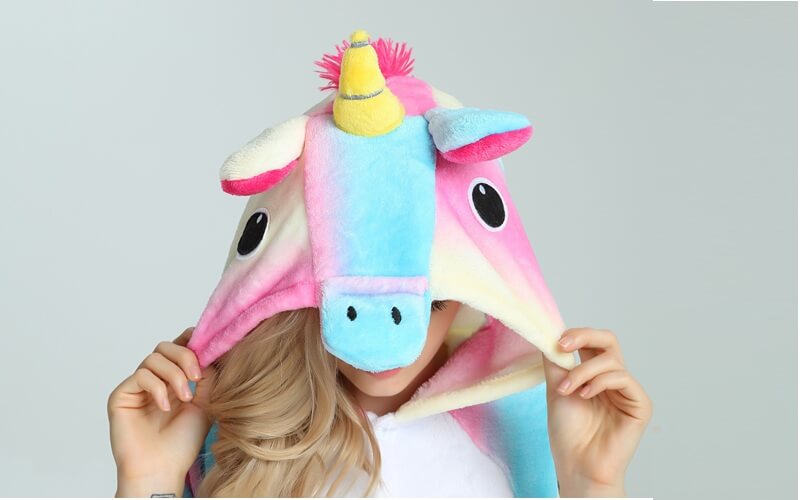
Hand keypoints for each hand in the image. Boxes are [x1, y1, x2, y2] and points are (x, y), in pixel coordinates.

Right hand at [107, 327, 215, 495]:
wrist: (163, 469)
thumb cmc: (182, 442)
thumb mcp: (205, 402)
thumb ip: (208, 375)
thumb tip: (212, 350)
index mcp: (173, 380)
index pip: (178, 348)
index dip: (191, 341)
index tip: (207, 344)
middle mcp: (154, 380)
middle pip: (165, 347)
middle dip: (185, 356)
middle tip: (197, 376)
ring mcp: (137, 387)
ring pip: (154, 358)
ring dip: (174, 375)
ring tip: (186, 398)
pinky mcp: (121, 396)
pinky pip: (140, 376)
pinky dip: (157, 388)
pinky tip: (165, 407)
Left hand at [542, 328, 652, 496]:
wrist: (576, 464)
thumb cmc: (568, 432)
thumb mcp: (556, 387)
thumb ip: (555, 361)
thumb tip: (548, 333)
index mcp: (594, 373)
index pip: (593, 342)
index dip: (577, 335)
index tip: (556, 341)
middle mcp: (613, 379)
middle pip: (608, 341)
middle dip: (584, 337)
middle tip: (563, 345)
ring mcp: (628, 391)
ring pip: (611, 360)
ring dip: (583, 371)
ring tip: (567, 390)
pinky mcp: (640, 404)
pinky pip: (623, 378)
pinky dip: (600, 382)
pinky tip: (584, 394)